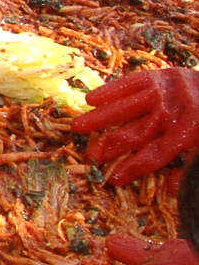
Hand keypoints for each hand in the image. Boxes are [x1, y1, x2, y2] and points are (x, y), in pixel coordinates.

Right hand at [71, 67, 198, 184]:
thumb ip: (190, 168)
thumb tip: (170, 188)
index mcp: (187, 133)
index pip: (155, 155)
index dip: (133, 168)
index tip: (112, 179)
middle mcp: (172, 113)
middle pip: (136, 133)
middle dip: (111, 146)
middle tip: (89, 156)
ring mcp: (163, 93)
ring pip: (127, 108)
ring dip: (101, 118)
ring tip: (78, 127)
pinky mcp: (158, 76)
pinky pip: (131, 83)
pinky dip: (111, 90)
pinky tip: (91, 99)